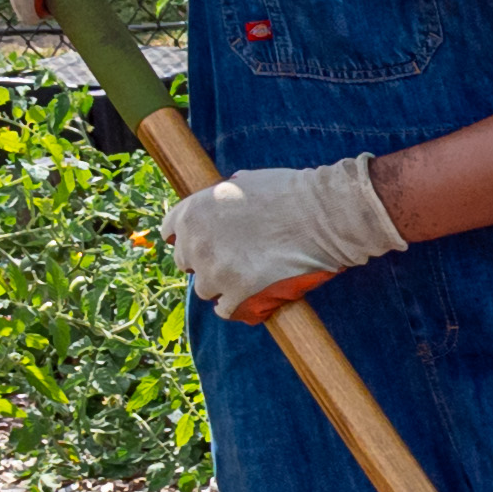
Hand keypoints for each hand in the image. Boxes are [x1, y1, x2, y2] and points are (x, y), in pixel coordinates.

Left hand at [166, 156, 405, 323]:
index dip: (188, 237)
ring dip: (221, 285)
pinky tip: (248, 298)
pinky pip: (225, 309)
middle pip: (186, 263)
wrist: (322, 215)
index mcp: (193, 212)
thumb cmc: (289, 193)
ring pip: (205, 289)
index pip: (170, 232)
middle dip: (204, 261)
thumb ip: (220, 200)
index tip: (202, 242)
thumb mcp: (242, 183)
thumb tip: (219, 206)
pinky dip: (235, 305)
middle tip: (229, 260)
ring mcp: (216, 272)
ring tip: (244, 279)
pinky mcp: (238, 294)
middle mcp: (197, 243)